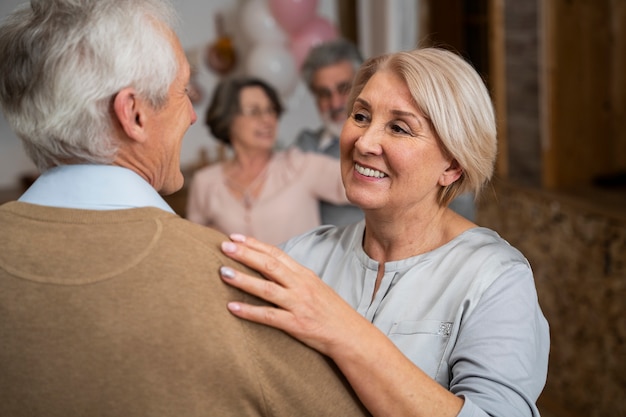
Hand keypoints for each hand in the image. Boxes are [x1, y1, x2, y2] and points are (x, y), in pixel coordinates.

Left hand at [219, 233, 369, 355]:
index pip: (276, 254)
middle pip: (269, 265)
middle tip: (224, 245)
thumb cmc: (331, 312)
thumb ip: (294, 277)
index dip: (255, 244)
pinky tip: (232, 307)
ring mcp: (298, 304)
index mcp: (305, 275)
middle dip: (245, 254)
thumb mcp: (316, 287)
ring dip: (243, 279)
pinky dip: (249, 311)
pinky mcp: (296, 324)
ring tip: (223, 272)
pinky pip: (269, 316)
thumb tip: (271, 267)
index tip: (235, 236)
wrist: (351, 335)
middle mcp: (301, 286)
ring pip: (266, 288)